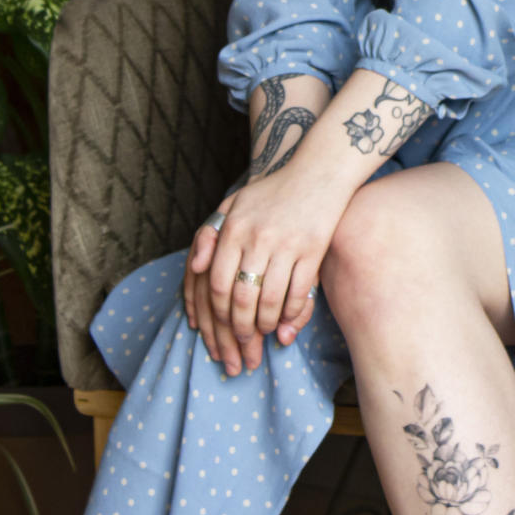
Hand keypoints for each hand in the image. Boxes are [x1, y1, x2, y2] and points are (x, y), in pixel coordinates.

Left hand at [188, 163, 342, 372]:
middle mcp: (257, 237)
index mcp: (233, 228)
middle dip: (241, 328)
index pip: (217, 284)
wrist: (318, 172)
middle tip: (244, 342)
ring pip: (270, 300)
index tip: (223, 327)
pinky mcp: (313, 249)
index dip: (218, 314)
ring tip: (265, 333)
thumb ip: (209, 234)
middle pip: (242, 298)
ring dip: (266, 324)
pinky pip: (298, 292)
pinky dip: (292, 313)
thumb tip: (196, 268)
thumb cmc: (272, 193)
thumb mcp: (233, 204)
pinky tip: (287, 320)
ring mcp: (286, 244)